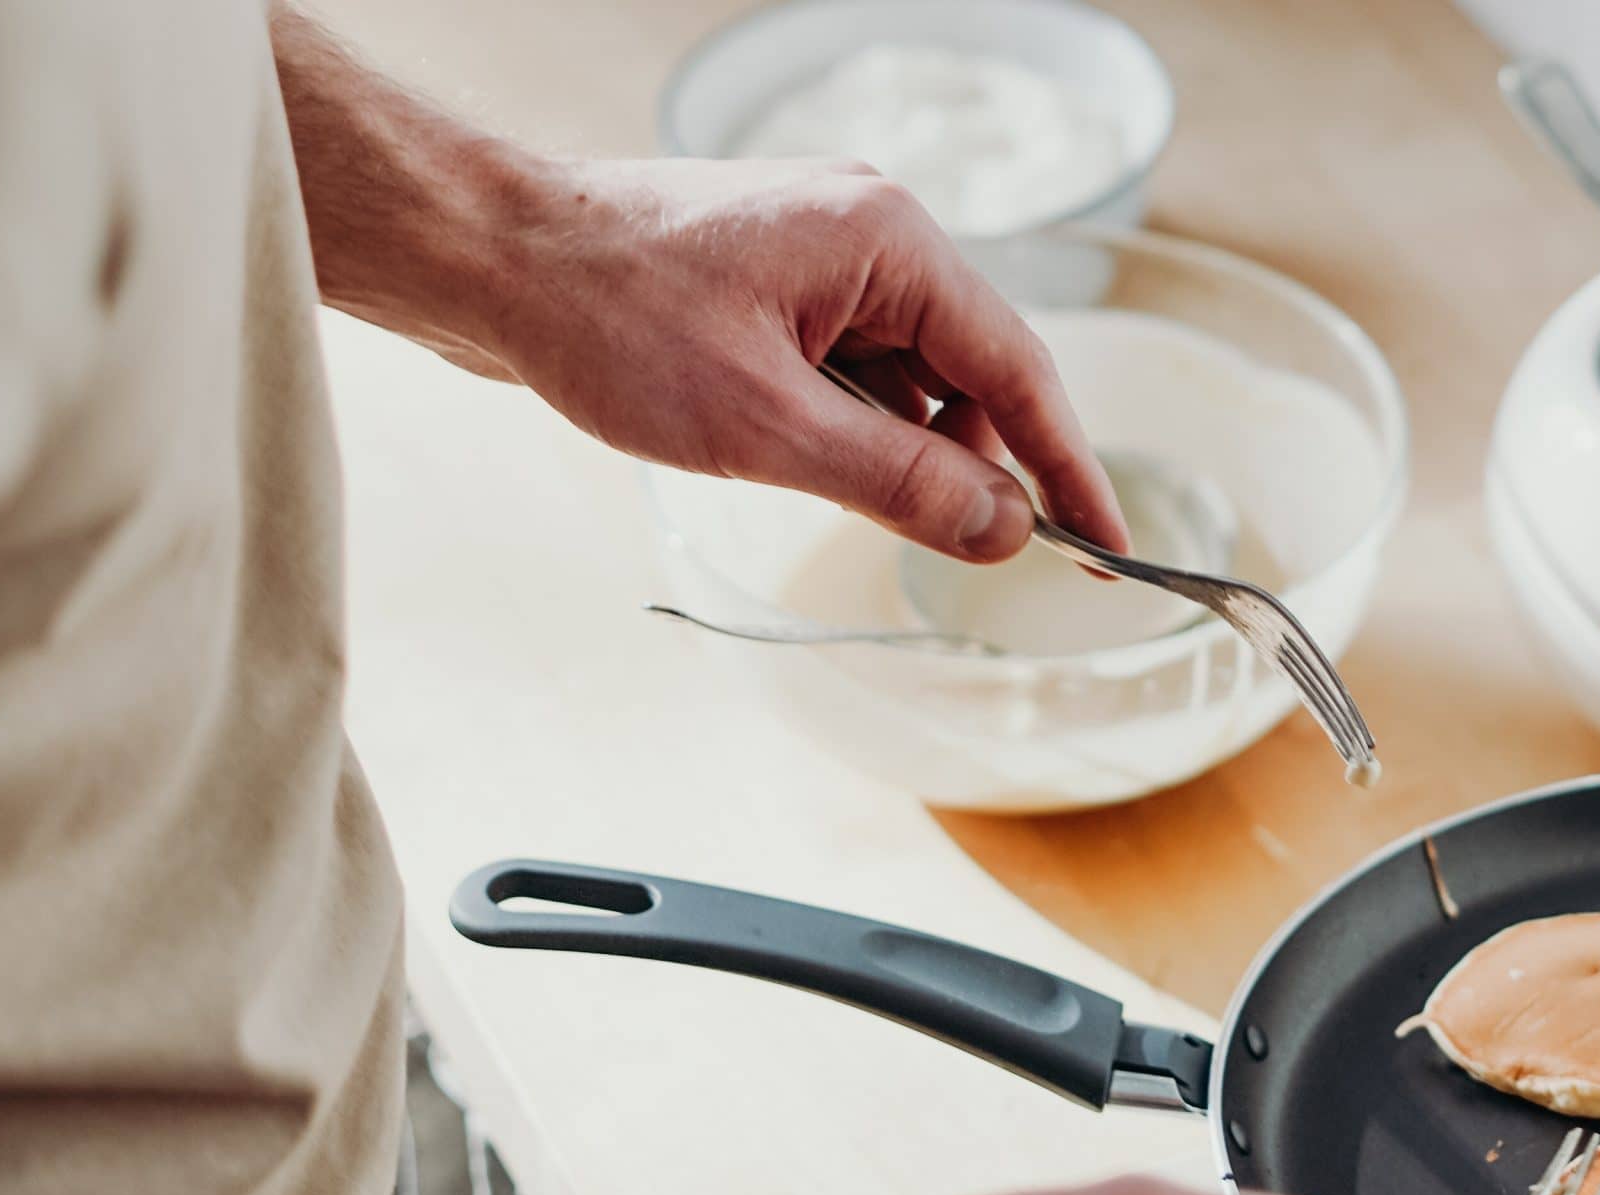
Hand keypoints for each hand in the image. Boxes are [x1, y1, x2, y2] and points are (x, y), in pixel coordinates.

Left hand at [467, 156, 1129, 561]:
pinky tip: (801, 458)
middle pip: (972, 375)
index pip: (1019, 371)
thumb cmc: (611, 320)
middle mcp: (871, 233)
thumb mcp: (769, 426)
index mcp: (888, 242)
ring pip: (911, 380)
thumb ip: (901, 483)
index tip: (1110, 548)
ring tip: (825, 486)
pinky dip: (852, 429)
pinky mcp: (780, 284)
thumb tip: (1002, 531)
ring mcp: (823, 255)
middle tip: (971, 556)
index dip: (1072, 469)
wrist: (488, 259)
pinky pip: (856, 368)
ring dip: (899, 454)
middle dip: (973, 468)